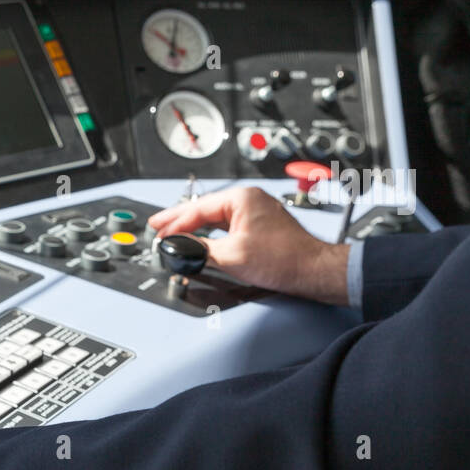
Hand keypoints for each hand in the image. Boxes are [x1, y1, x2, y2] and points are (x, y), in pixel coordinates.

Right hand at [147, 187, 350, 305]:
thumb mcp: (231, 256)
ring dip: (194, 226)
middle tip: (157, 225)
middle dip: (180, 219)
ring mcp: (256, 212)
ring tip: (174, 231)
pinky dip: (210, 232)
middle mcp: (249, 200)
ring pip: (215, 217)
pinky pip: (227, 225)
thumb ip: (200, 249)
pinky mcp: (260, 226)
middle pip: (205, 209)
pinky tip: (200, 238)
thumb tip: (179, 247)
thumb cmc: (284, 259)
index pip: (198, 209)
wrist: (312, 270)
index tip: (159, 232)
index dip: (175, 223)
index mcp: (242, 198)